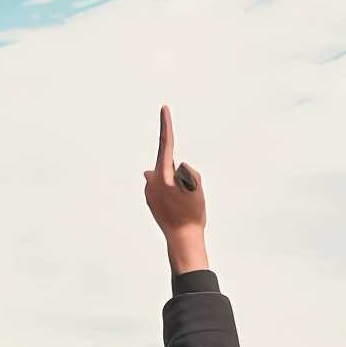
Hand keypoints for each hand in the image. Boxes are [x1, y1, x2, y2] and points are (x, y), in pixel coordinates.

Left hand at [142, 107, 207, 271]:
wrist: (182, 238)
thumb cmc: (192, 214)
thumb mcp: (197, 190)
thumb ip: (189, 174)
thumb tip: (178, 165)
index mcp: (163, 175)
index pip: (165, 144)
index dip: (166, 125)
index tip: (164, 109)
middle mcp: (151, 181)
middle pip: (167, 162)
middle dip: (179, 170)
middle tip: (187, 193)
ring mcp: (148, 190)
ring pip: (166, 175)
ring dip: (175, 181)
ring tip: (183, 202)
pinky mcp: (150, 198)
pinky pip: (162, 186)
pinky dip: (171, 189)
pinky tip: (176, 204)